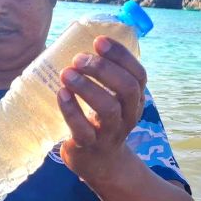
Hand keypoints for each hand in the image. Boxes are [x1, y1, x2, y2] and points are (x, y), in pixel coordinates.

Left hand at [57, 36, 146, 184]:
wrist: (99, 163)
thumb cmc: (100, 120)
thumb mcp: (111, 98)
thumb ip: (103, 74)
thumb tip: (77, 37)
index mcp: (135, 99)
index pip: (138, 74)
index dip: (121, 55)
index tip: (99, 41)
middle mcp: (128, 115)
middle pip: (127, 88)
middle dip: (104, 69)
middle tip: (79, 58)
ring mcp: (110, 132)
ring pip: (108, 108)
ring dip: (87, 87)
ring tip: (67, 73)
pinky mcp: (89, 146)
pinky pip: (83, 129)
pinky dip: (72, 110)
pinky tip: (62, 94)